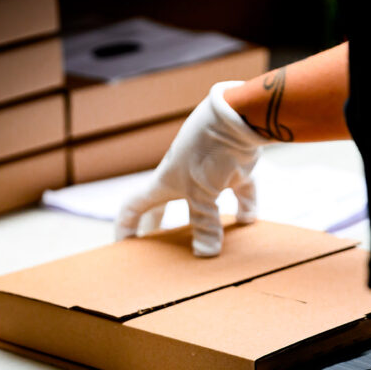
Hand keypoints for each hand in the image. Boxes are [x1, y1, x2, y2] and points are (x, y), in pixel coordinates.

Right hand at [114, 81, 269, 256]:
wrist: (239, 114)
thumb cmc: (209, 150)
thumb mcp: (203, 193)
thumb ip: (204, 224)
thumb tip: (206, 255)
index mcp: (165, 181)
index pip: (135, 204)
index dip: (126, 225)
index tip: (123, 245)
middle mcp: (184, 174)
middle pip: (165, 202)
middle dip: (158, 222)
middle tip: (153, 244)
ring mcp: (210, 168)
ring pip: (204, 196)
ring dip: (205, 215)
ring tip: (207, 233)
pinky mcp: (236, 164)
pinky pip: (240, 189)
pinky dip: (244, 204)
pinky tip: (247, 221)